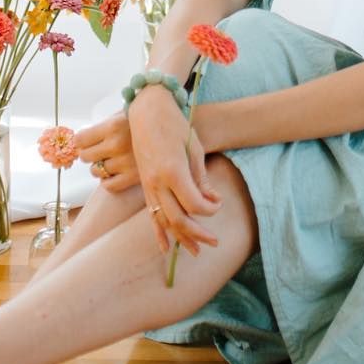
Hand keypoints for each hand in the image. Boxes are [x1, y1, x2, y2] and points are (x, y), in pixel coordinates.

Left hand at [73, 110, 139, 191]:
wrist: (174, 128)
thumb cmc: (144, 120)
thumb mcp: (123, 115)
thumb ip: (102, 128)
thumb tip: (79, 141)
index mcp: (113, 126)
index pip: (80, 140)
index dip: (82, 141)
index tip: (87, 142)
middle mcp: (117, 144)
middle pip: (86, 157)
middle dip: (91, 154)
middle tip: (101, 151)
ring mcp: (125, 162)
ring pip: (96, 172)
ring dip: (100, 168)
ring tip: (112, 161)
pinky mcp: (134, 177)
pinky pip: (109, 185)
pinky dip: (108, 181)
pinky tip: (117, 172)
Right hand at [127, 85, 222, 256]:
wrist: (147, 112)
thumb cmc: (175, 125)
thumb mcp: (194, 148)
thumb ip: (201, 178)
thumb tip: (213, 201)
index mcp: (172, 171)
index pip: (193, 203)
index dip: (209, 210)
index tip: (219, 205)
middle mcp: (157, 182)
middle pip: (178, 218)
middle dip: (197, 233)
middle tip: (214, 242)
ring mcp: (148, 186)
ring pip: (164, 221)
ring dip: (180, 238)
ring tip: (196, 251)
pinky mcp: (144, 186)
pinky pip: (150, 215)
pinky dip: (158, 233)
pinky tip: (165, 249)